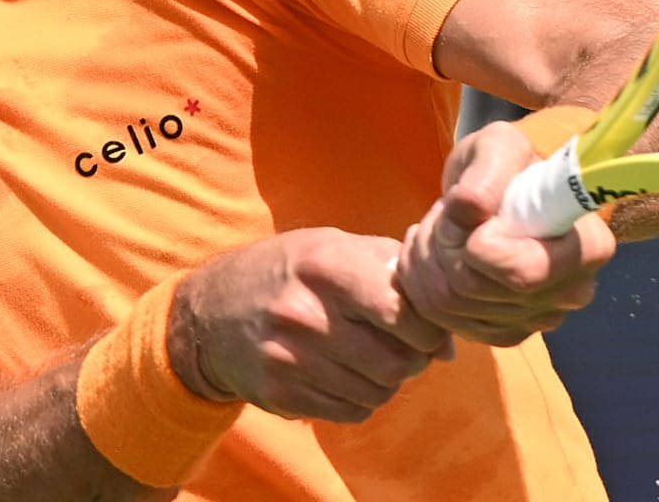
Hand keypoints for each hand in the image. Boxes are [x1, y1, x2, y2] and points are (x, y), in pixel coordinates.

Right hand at [169, 228, 455, 423]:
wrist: (209, 314)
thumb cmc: (287, 272)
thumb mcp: (333, 247)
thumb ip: (395, 277)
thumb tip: (448, 342)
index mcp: (324, 265)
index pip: (400, 310)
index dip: (426, 326)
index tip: (425, 326)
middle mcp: (305, 313)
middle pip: (396, 360)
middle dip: (413, 359)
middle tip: (403, 346)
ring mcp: (290, 357)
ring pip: (379, 391)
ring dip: (388, 380)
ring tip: (371, 357)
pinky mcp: (282, 393)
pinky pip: (352, 411)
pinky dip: (362, 399)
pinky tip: (346, 374)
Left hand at [395, 121, 614, 345]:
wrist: (497, 193)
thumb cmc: (506, 166)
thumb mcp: (499, 146)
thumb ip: (487, 171)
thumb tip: (469, 209)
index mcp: (588, 247)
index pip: (523, 272)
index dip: (477, 245)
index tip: (467, 209)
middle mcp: (570, 293)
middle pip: (473, 289)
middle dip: (443, 244)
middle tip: (444, 214)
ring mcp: (536, 320)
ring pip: (449, 306)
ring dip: (426, 259)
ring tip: (437, 229)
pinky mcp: (502, 333)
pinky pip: (440, 320)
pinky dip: (421, 282)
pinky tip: (434, 255)